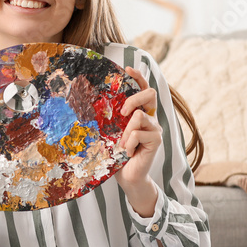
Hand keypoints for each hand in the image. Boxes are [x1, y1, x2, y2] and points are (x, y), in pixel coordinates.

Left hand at [114, 66, 161, 216]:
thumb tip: (90, 105)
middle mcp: (151, 118)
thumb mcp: (111, 133)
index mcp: (140, 113)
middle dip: (133, 99)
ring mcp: (155, 128)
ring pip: (140, 115)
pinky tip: (128, 152)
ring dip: (126, 131)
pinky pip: (139, 133)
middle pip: (150, 93)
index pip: (144, 89)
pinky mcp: (156, 140)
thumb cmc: (117, 155)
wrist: (128, 177)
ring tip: (122, 144)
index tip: (128, 68)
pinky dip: (129, 143)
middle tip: (122, 113)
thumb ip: (111, 120)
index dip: (139, 77)